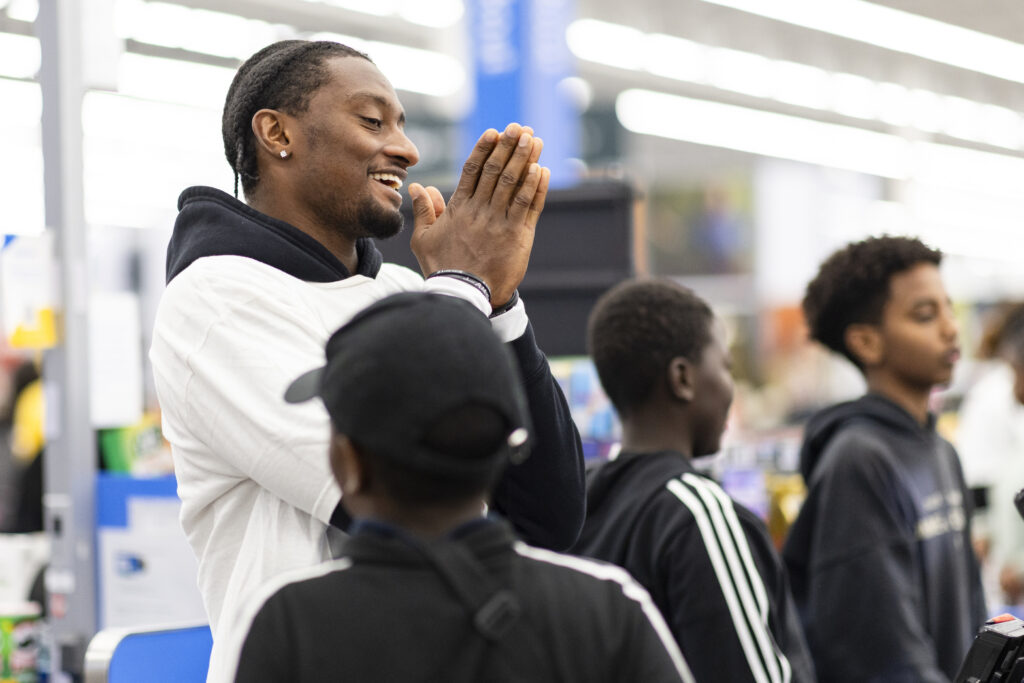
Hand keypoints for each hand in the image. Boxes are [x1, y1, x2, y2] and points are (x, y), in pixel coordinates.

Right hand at [408, 122, 549, 306]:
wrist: (463, 295)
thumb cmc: (443, 267)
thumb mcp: (424, 238)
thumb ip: (424, 210)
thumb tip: (418, 186)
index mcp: (459, 208)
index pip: (472, 170)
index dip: (484, 149)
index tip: (494, 132)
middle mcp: (480, 211)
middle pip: (496, 171)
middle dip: (508, 147)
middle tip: (519, 128)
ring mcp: (500, 222)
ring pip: (514, 184)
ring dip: (525, 160)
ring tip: (534, 140)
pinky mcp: (517, 236)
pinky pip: (528, 206)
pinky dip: (535, 187)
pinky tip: (541, 170)